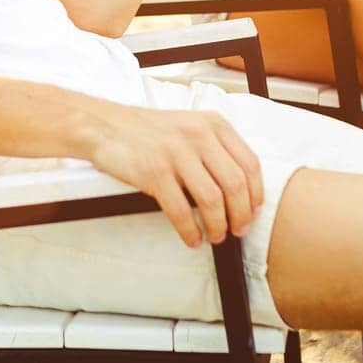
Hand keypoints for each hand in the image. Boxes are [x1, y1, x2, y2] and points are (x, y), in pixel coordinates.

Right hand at [86, 105, 263, 246]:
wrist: (107, 126)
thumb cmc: (150, 131)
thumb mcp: (191, 126)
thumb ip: (216, 148)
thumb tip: (242, 190)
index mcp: (213, 124)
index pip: (249, 163)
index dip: (256, 194)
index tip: (254, 212)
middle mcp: (198, 135)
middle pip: (235, 184)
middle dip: (241, 215)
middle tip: (238, 230)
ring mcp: (176, 153)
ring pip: (212, 200)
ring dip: (218, 226)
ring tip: (215, 236)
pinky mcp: (154, 172)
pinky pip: (180, 211)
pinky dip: (190, 231)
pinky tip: (192, 238)